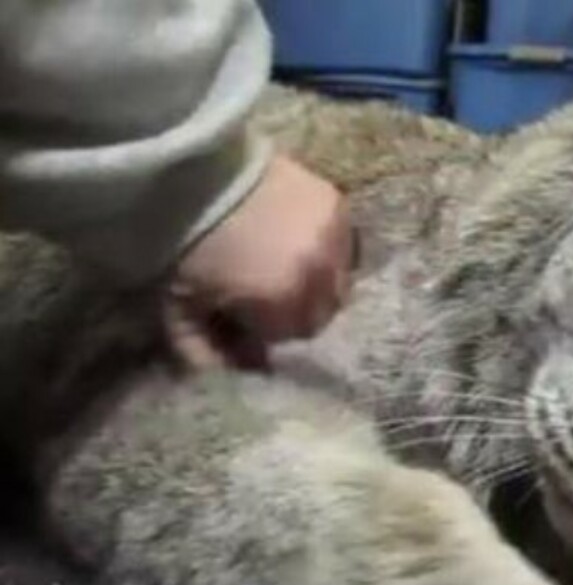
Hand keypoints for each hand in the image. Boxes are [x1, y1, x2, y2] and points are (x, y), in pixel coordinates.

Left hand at [164, 154, 353, 368]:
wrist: (186, 168)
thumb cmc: (179, 244)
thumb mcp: (179, 309)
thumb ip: (205, 353)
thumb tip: (236, 376)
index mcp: (283, 302)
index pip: (293, 337)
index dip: (267, 329)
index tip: (245, 316)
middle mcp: (320, 273)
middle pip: (323, 310)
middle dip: (296, 307)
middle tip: (265, 290)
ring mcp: (334, 237)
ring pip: (338, 278)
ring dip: (315, 277)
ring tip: (282, 261)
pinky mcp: (337, 205)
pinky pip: (342, 244)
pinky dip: (323, 247)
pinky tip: (294, 236)